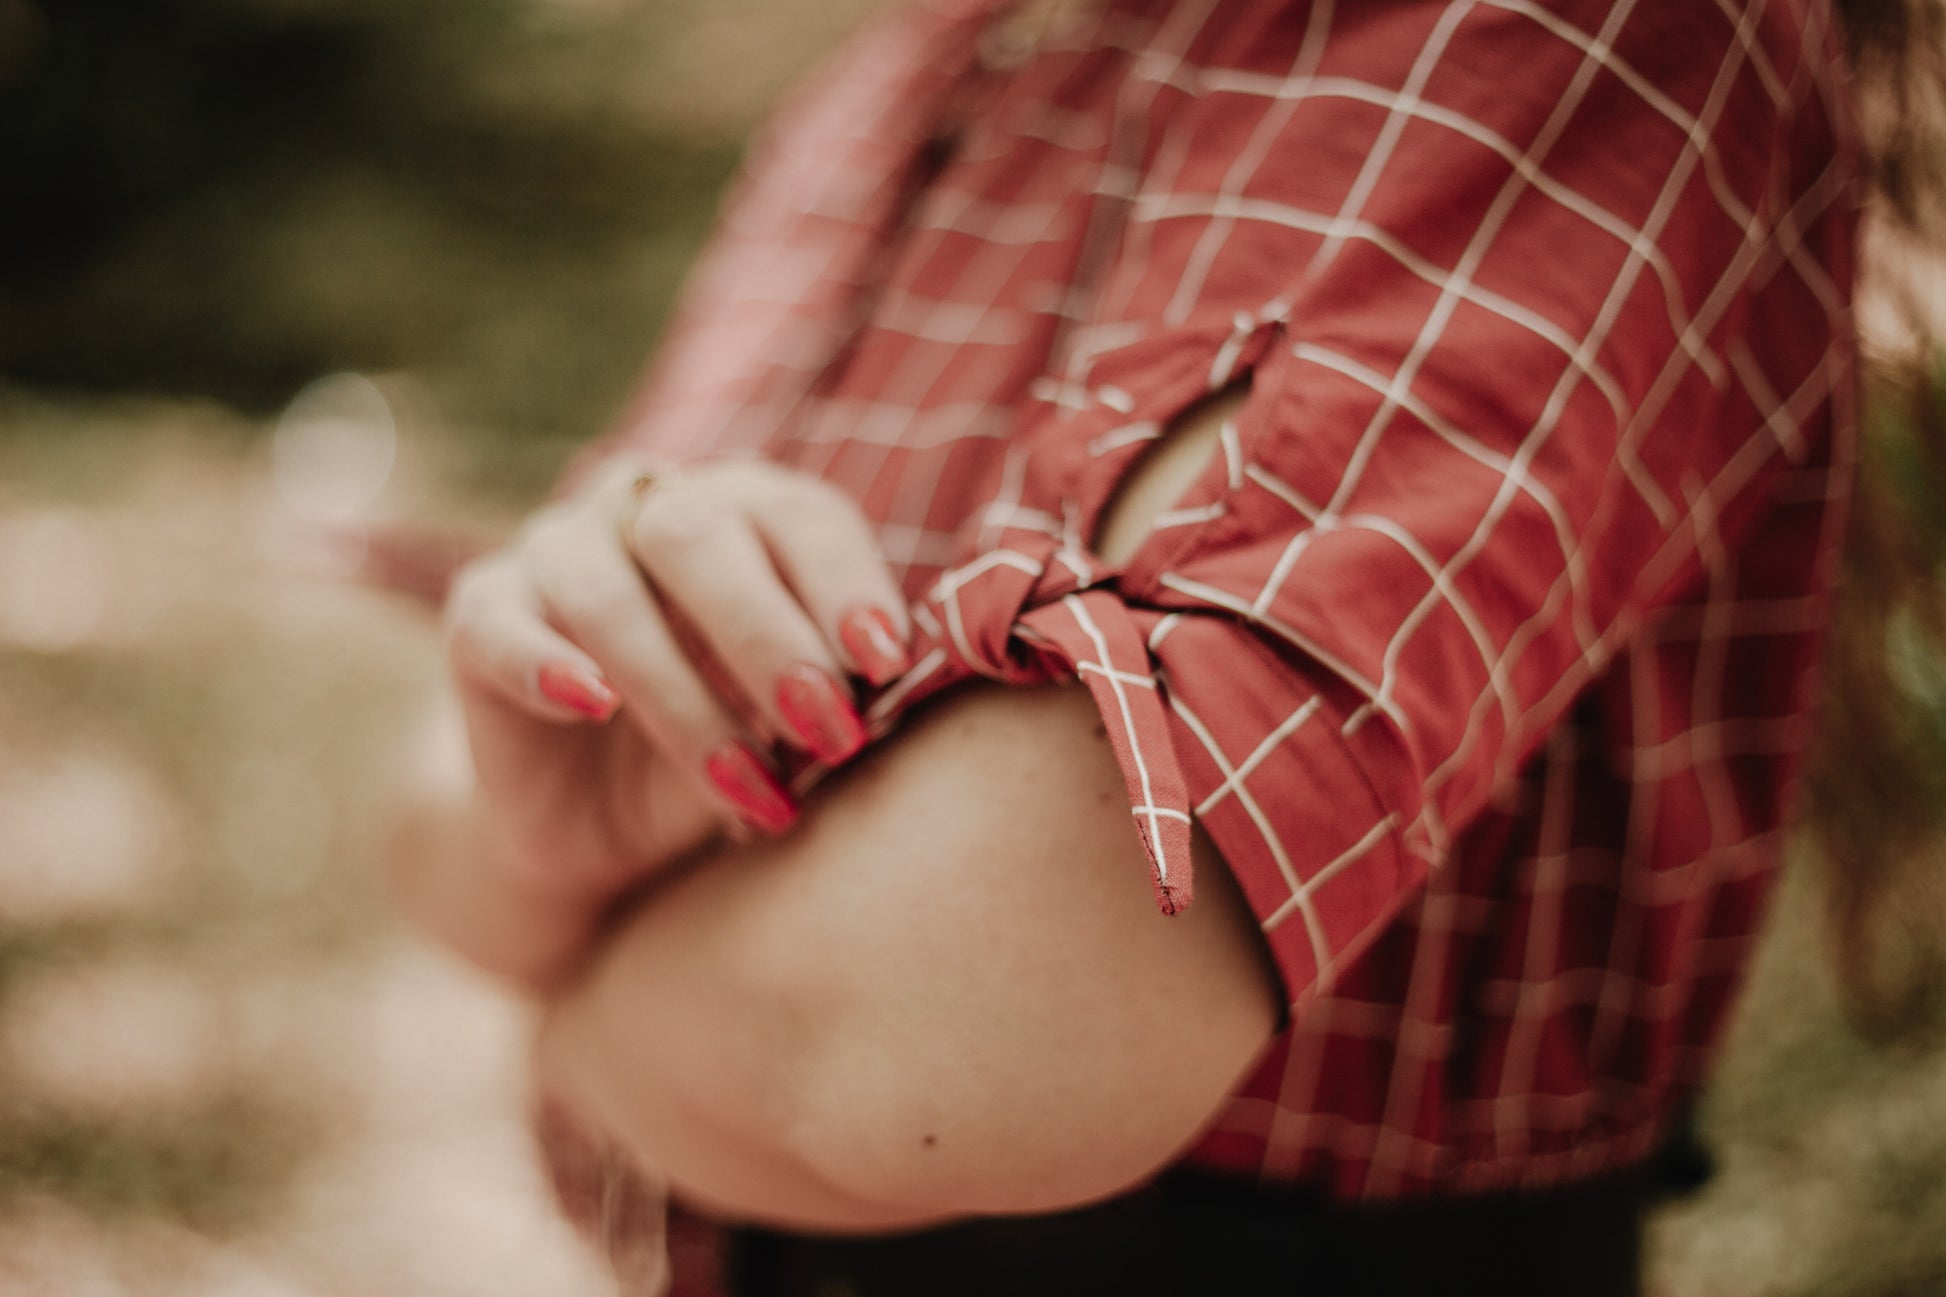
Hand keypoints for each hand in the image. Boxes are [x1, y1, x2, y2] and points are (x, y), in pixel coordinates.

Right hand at [442, 458, 912, 897]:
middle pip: (699, 534)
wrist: (598, 821)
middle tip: (826, 730)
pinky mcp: (480, 614)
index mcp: (743, 509)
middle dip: (769, 638)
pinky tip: (593, 706)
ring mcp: (556, 550)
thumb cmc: (722, 747)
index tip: (885, 662)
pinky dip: (547, 663)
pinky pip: (501, 625)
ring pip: (608, 594)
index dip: (844, 582)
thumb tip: (878, 696)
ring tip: (746, 784)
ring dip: (685, 697)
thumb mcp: (789, 727)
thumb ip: (827, 696)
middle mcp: (645, 506)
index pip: (798, 515)